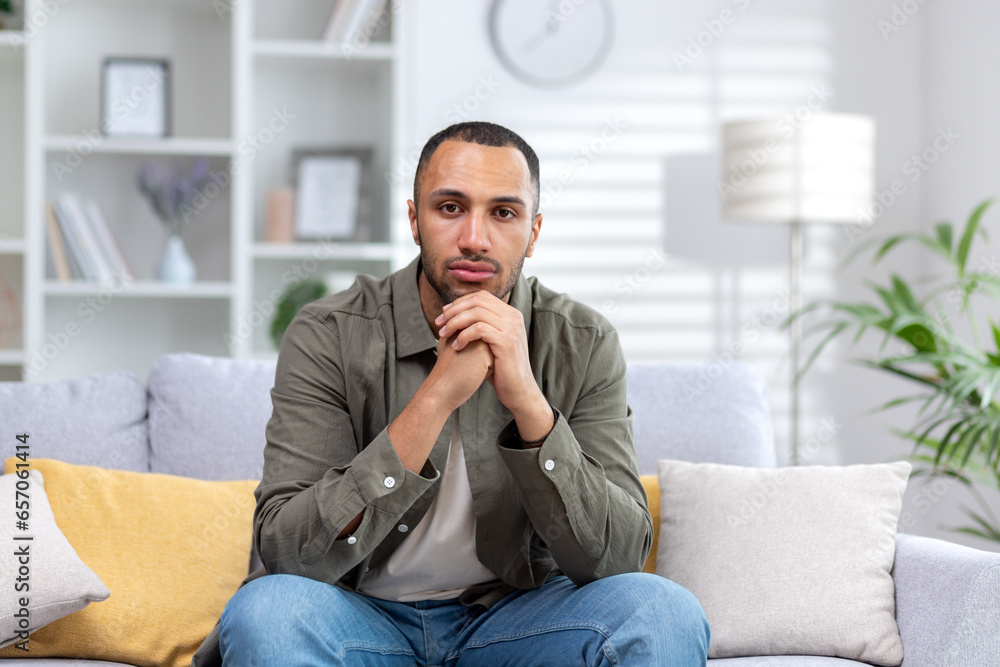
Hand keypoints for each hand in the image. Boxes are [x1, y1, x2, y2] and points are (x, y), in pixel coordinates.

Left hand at [434, 291, 552, 439]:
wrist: (518, 390)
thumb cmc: (500, 368)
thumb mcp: (491, 342)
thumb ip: (481, 326)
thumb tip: (456, 314)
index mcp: (510, 314)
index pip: (481, 296)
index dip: (460, 302)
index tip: (443, 314)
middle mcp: (513, 317)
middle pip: (477, 301)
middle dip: (454, 310)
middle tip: (439, 323)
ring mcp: (512, 329)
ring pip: (476, 313)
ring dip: (455, 322)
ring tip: (444, 334)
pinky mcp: (507, 342)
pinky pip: (479, 329)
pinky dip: (464, 335)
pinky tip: (456, 345)